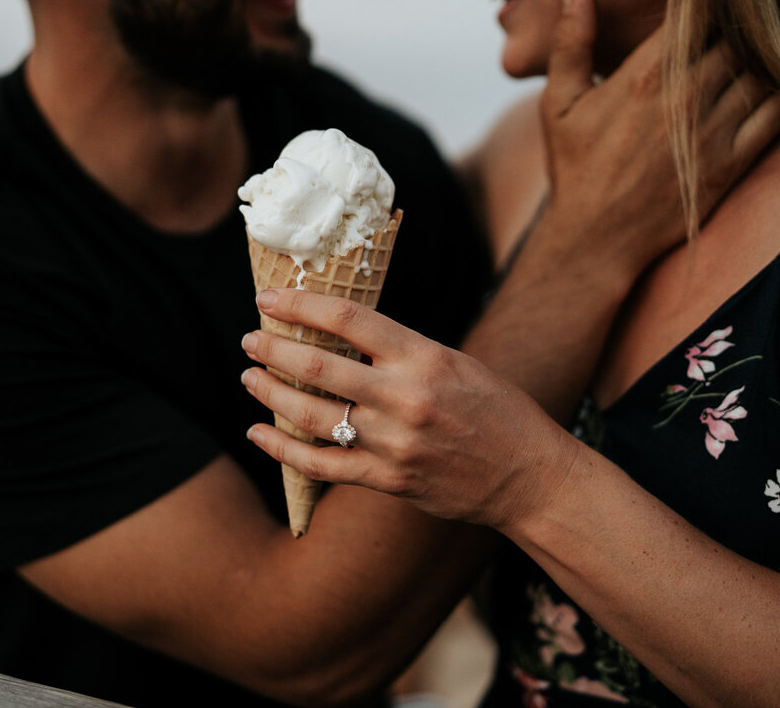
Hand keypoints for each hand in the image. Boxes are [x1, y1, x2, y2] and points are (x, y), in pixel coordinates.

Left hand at [240, 289, 579, 531]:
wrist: (529, 476)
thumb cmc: (497, 411)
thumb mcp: (455, 363)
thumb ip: (401, 352)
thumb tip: (342, 337)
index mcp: (424, 357)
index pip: (348, 319)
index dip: (300, 305)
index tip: (269, 299)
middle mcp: (405, 398)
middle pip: (317, 367)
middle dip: (273, 349)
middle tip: (250, 340)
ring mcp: (394, 443)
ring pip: (310, 415)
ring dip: (270, 394)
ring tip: (251, 379)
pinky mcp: (388, 480)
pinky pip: (321, 465)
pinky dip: (282, 449)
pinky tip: (259, 433)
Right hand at [540, 0, 779, 276]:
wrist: (594, 238)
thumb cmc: (574, 168)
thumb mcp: (557, 102)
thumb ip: (571, 43)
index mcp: (644, 76)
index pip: (695, 12)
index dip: (705, 0)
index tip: (702, 6)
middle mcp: (684, 99)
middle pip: (734, 38)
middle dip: (735, 29)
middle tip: (731, 31)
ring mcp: (712, 132)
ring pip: (759, 71)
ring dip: (762, 57)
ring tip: (753, 54)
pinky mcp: (731, 163)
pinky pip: (776, 116)